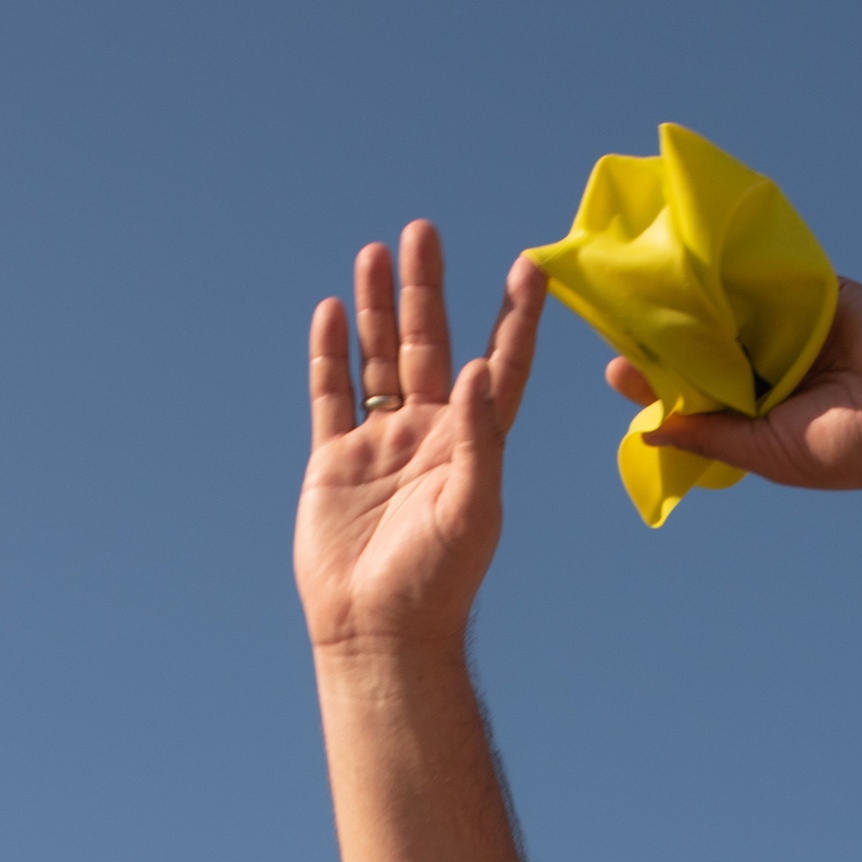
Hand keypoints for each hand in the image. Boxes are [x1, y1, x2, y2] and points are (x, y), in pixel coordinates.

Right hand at [297, 224, 545, 659]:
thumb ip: (479, 438)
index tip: (530, 265)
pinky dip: (331, 353)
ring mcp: (380, 445)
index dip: (515, 318)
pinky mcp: (335, 461)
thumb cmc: (437, 581)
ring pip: (378, 359)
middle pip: (429, 345)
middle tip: (424, 230)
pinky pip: (332, 394)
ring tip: (377, 251)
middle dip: (427, 290)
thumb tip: (482, 367)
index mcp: (472, 445)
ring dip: (378, 308)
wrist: (379, 631)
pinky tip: (333, 310)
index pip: (502, 367)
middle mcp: (429, 436)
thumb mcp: (471, 507)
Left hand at [604, 277, 861, 496]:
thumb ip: (708, 436)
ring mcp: (789, 324)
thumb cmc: (841, 444)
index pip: (695, 387)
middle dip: (670, 328)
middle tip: (623, 309)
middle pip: (707, 339)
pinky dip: (740, 261)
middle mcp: (767, 364)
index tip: (617, 366)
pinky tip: (700, 250)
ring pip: (731, 302)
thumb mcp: (763, 449)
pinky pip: (769, 270)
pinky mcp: (812, 289)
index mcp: (755, 407)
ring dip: (698, 290)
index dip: (658, 377)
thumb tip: (646, 431)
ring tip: (653, 274)